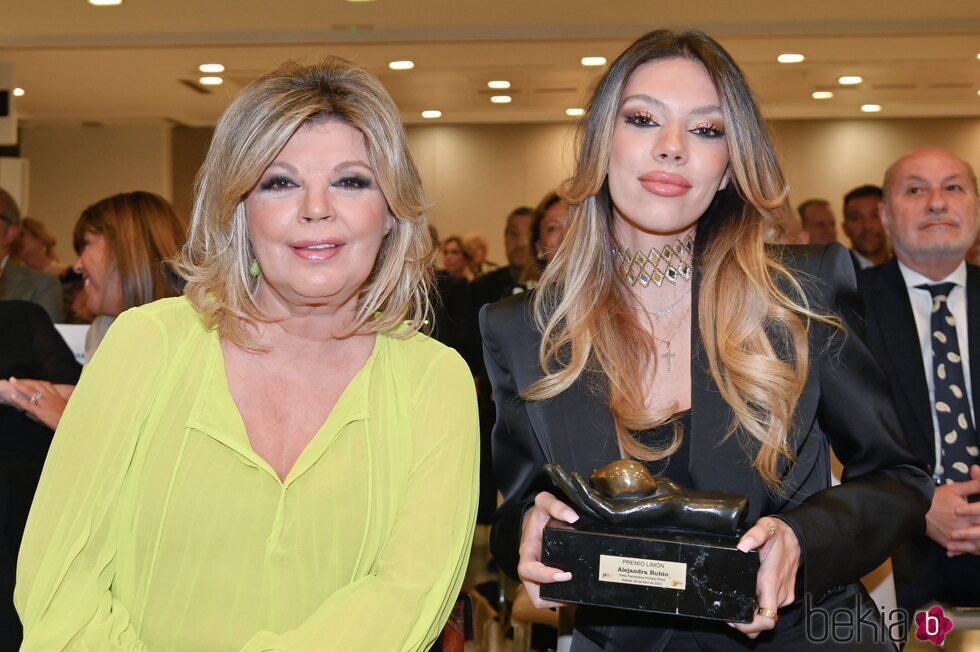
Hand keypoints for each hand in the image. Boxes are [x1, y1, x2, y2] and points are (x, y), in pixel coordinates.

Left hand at [6, 377, 72, 430]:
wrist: (73, 424)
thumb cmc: (72, 418)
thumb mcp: (69, 407)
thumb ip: (64, 402)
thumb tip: (64, 401)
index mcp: (57, 397)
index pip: (46, 385)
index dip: (37, 382)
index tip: (31, 380)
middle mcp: (51, 398)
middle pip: (37, 386)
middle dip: (26, 381)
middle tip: (16, 379)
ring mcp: (45, 404)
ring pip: (31, 392)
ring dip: (20, 386)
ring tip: (13, 382)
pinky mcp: (41, 412)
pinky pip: (28, 404)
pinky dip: (19, 400)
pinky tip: (13, 397)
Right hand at [517, 491, 577, 608]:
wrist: (534, 523)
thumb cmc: (538, 516)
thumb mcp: (543, 503)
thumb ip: (555, 505)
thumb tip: (573, 518)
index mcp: (527, 553)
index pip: (528, 570)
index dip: (544, 576)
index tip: (565, 574)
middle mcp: (530, 570)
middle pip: (535, 595)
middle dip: (555, 597)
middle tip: (575, 588)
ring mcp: (537, 578)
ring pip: (543, 600)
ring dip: (560, 600)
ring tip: (578, 593)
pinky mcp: (545, 582)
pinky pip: (551, 597)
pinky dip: (563, 598)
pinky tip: (576, 589)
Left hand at [729, 517, 799, 638]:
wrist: (797, 536)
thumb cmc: (779, 534)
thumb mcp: (765, 528)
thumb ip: (755, 535)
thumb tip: (743, 545)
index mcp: (772, 580)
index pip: (767, 617)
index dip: (751, 625)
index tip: (736, 620)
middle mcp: (780, 592)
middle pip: (765, 621)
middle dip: (747, 623)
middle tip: (730, 616)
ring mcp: (784, 595)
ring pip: (767, 616)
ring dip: (752, 617)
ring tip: (736, 608)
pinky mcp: (785, 594)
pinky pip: (770, 608)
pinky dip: (759, 609)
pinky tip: (747, 600)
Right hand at [926, 466, 979, 554]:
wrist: (914, 508)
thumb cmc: (936, 498)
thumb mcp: (956, 489)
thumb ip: (974, 485)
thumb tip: (979, 471)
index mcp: (970, 515)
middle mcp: (965, 529)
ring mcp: (956, 539)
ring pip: (975, 546)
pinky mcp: (948, 543)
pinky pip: (962, 551)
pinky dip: (970, 551)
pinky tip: (976, 550)